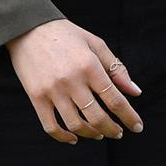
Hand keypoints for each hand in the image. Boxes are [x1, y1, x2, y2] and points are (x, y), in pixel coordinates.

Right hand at [5, 18, 143, 144]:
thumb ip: (116, 67)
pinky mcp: (36, 97)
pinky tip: (74, 137)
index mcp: (89, 64)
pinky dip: (64, 138)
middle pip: (97, 117)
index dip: (129, 116)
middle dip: (113, 129)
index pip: (114, 98)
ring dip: (92, 134)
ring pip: (76, 125)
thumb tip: (135, 91)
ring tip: (99, 133)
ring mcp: (52, 90)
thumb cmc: (65, 34)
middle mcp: (71, 80)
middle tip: (118, 132)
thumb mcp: (94, 43)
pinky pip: (51, 127)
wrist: (28, 28)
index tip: (137, 126)